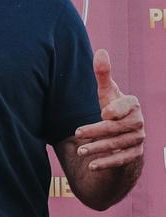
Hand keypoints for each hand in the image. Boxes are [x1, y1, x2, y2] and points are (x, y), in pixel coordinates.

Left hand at [74, 49, 144, 170]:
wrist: (122, 135)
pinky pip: (121, 160)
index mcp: (132, 104)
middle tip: (77, 134)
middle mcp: (138, 122)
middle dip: (97, 131)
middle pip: (117, 127)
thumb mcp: (106, 93)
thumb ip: (103, 74)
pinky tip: (92, 166)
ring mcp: (138, 139)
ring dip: (99, 148)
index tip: (103, 112)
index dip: (116, 109)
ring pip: (118, 144)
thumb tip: (100, 51)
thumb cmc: (112, 109)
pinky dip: (107, 164)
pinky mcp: (134, 155)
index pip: (126, 106)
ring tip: (80, 151)